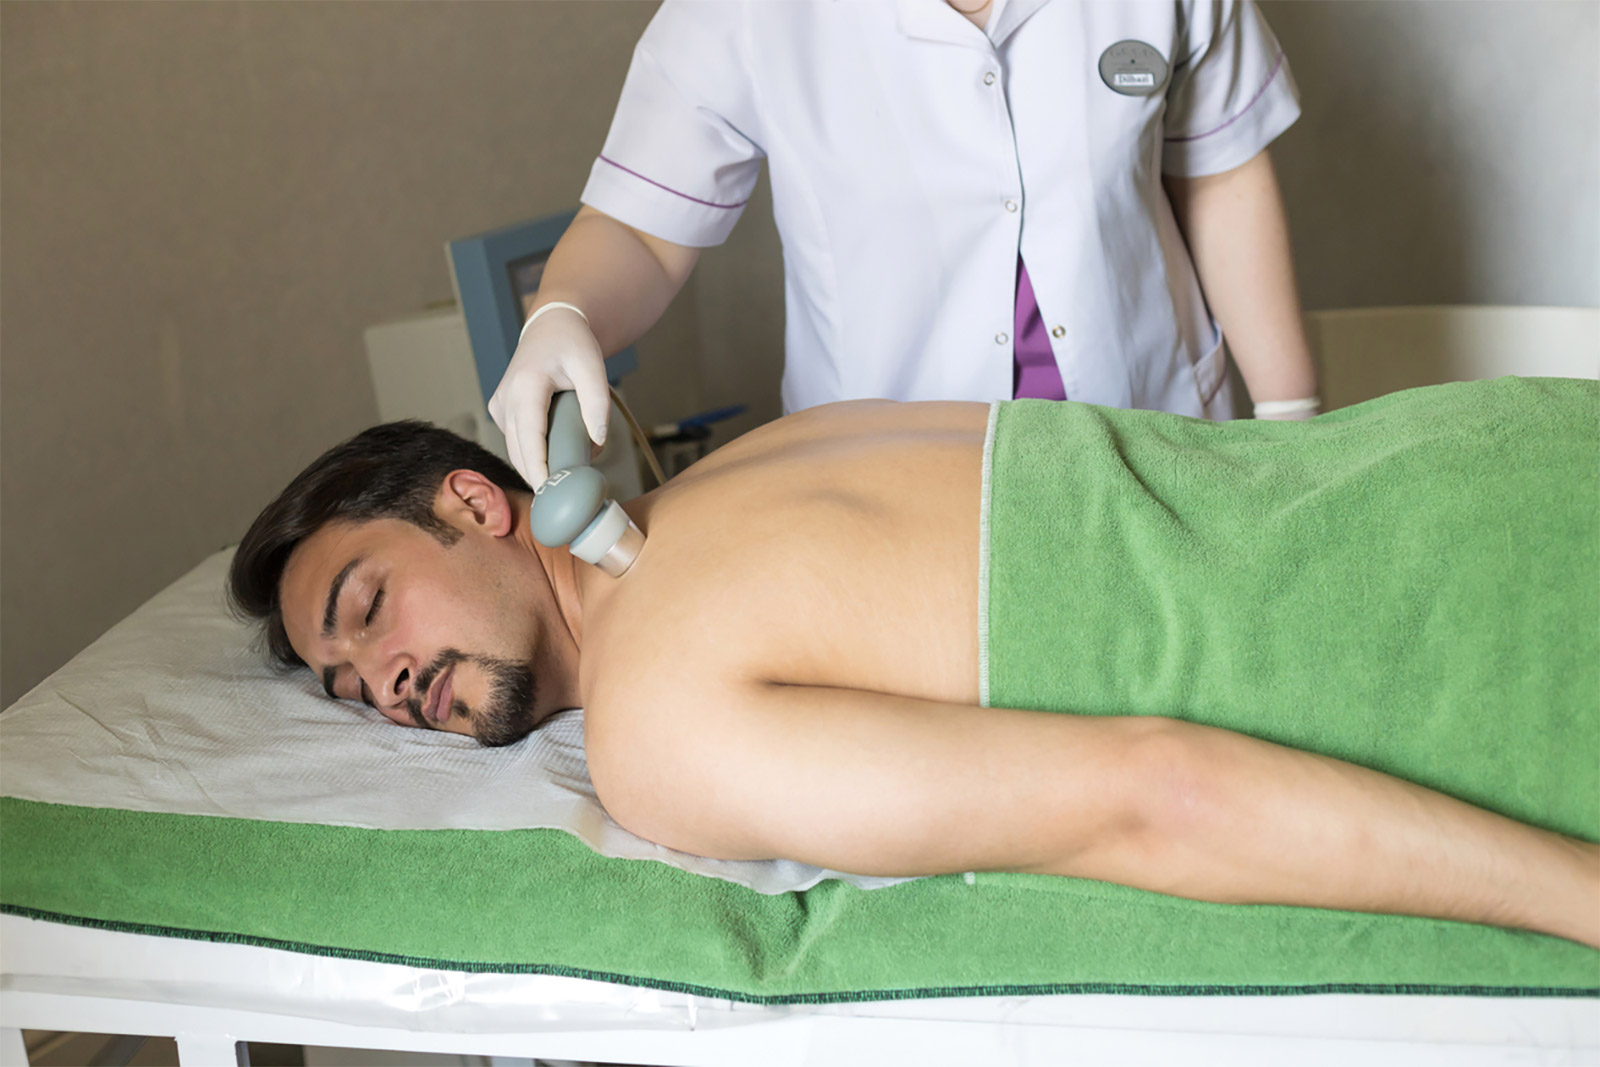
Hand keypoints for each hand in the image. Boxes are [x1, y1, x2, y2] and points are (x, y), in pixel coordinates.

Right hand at [488, 304, 610, 485]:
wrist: (551, 328)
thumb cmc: (572, 344)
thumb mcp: (592, 366)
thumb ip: (597, 402)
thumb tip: (598, 440)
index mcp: (525, 386)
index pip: (529, 438)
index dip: (538, 469)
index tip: (549, 493)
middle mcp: (505, 398)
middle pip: (519, 451)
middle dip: (541, 475)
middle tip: (568, 497)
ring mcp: (500, 407)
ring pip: (516, 450)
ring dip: (539, 465)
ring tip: (569, 472)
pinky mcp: (501, 413)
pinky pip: (517, 442)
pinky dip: (536, 452)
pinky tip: (558, 452)